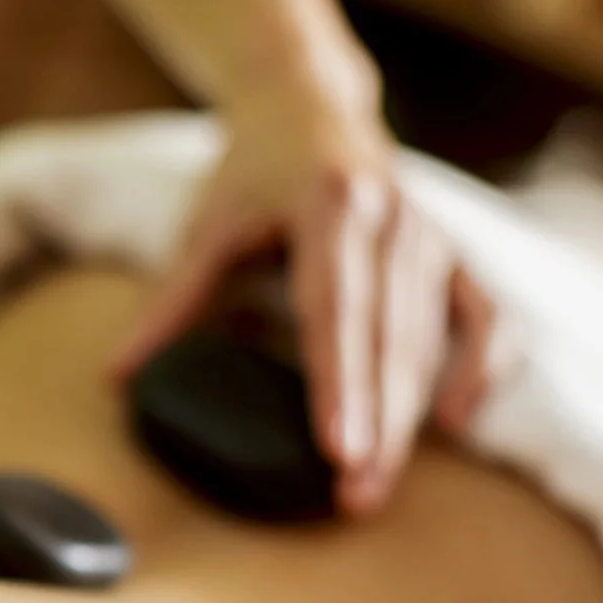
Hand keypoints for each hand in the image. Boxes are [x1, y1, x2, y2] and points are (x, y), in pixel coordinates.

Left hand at [111, 105, 498, 515]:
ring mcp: (433, 236)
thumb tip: (116, 380)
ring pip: (436, 340)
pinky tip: (455, 423)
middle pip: (393, 339)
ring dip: (412, 419)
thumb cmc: (250, 174)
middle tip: (356, 497)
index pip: (337, 312)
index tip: (338, 450)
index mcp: (332, 206)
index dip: (340, 385)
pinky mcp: (454, 253)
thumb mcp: (205, 228)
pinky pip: (486, 318)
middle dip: (380, 425)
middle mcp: (396, 220)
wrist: (308, 105)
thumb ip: (170, 303)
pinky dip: (479, 369)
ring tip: (374, 487)